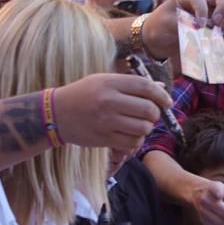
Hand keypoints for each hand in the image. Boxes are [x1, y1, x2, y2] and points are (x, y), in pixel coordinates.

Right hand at [52, 73, 169, 152]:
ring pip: (142, 128)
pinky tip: (130, 136)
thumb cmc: (83, 94)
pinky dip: (135, 141)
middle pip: (148, 109)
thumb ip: (131, 85)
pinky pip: (131, 143)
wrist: (56, 113)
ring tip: (138, 125)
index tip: (167, 102)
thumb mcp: (104, 81)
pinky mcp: (103, 138)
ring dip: (145, 128)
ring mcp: (106, 121)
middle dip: (155, 114)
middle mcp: (109, 101)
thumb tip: (161, 90)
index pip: (145, 87)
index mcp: (110, 83)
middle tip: (150, 115)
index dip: (161, 95)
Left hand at [140, 0, 223, 60]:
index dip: (202, 9)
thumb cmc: (158, 26)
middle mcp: (203, 4)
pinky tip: (221, 43)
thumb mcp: (166, 22)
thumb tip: (200, 28)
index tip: (198, 24)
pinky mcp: (212, 32)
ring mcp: (210, 18)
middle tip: (217, 23)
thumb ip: (182, 23)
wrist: (156, 41)